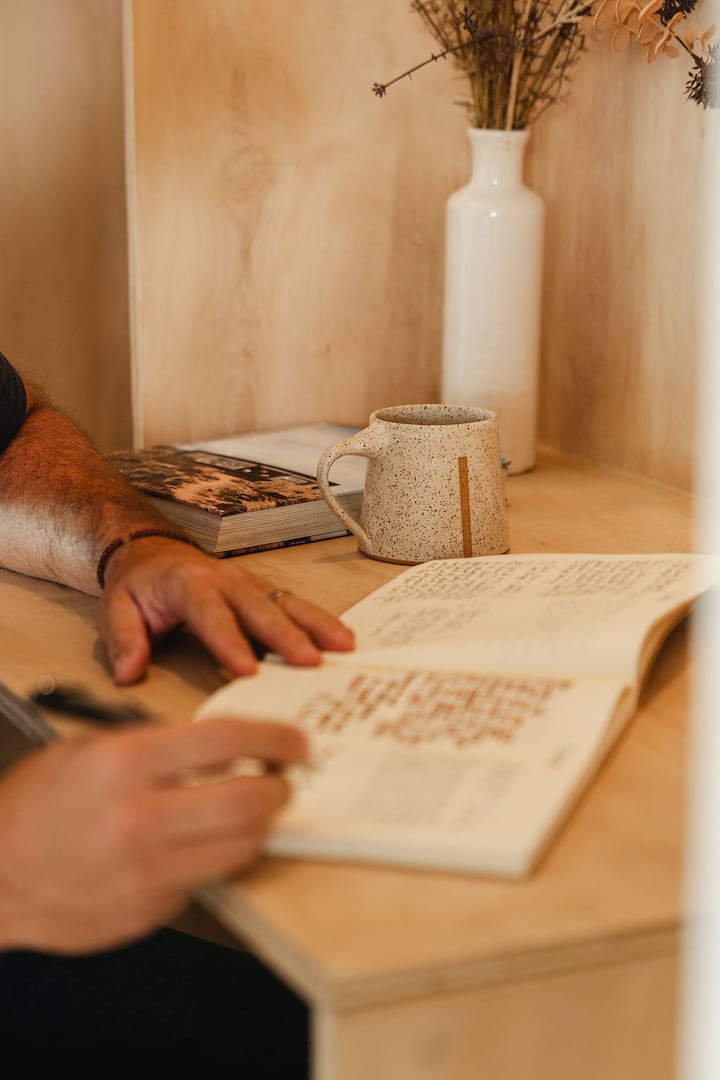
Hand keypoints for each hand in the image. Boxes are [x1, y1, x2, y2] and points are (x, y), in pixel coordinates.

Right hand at [0, 717, 305, 952]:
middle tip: (283, 780)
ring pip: (242, 846)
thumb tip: (221, 747)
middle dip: (281, 787)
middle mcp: (141, 818)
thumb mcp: (89, 750)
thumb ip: (156, 745)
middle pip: (249, 800)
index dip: (273, 738)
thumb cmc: (36, 805)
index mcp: (124, 764)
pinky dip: (218, 856)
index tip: (295, 742)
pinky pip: (209, 878)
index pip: (226, 741)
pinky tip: (203, 843)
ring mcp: (147, 871)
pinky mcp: (151, 908)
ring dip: (259, 825)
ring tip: (253, 810)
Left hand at [98, 537, 354, 684]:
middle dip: (287, 636)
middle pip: (260, 609)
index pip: (211, 615)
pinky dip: (319, 621)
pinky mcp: (263, 591)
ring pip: (287, 603)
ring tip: (343, 647)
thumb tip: (129, 673)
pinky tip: (341, 639)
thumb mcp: (116, 609)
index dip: (231, 643)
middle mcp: (226, 580)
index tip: (249, 670)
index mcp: (188, 584)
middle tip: (310, 662)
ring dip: (316, 625)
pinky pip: (294, 605)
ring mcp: (249, 583)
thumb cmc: (139, 586)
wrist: (152, 552)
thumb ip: (124, 640)